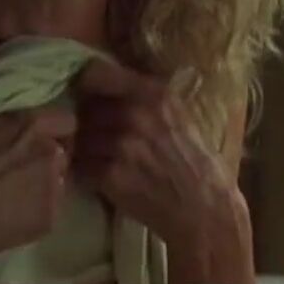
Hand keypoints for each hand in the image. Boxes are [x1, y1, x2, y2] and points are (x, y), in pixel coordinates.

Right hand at [0, 106, 75, 258]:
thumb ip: (18, 122)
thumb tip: (36, 127)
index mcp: (33, 126)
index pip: (66, 121)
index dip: (52, 130)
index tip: (36, 139)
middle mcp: (52, 155)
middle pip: (64, 153)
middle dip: (47, 158)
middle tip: (18, 169)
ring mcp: (55, 190)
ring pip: (59, 182)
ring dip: (44, 183)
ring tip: (12, 194)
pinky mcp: (50, 220)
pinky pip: (51, 208)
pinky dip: (37, 209)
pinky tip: (11, 213)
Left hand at [70, 59, 239, 244]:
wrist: (205, 210)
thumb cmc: (195, 162)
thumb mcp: (178, 115)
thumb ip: (143, 95)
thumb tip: (105, 82)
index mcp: (154, 94)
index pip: (96, 73)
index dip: (85, 85)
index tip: (85, 94)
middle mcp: (135, 114)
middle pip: (83, 107)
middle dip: (85, 120)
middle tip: (96, 133)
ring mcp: (120, 145)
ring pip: (78, 137)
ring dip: (83, 148)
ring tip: (99, 157)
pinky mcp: (109, 175)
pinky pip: (80, 165)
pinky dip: (85, 172)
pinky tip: (101, 177)